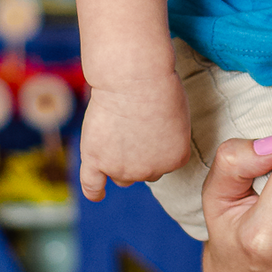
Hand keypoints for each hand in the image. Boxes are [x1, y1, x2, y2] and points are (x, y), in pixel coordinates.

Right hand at [78, 72, 191, 200]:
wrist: (135, 78)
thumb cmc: (159, 87)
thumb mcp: (178, 116)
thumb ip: (168, 139)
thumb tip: (153, 148)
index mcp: (176, 159)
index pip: (163, 163)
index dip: (155, 144)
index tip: (150, 123)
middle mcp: (151, 171)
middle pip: (142, 172)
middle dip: (138, 155)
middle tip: (132, 124)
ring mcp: (123, 168)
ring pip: (120, 176)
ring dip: (119, 163)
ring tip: (115, 136)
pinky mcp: (97, 160)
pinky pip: (93, 185)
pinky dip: (95, 191)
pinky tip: (97, 193)